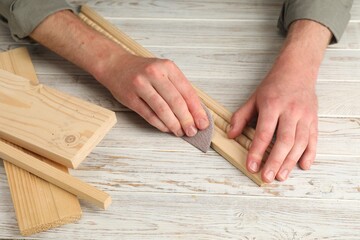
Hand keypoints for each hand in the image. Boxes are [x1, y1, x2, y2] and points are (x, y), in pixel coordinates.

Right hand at [98, 53, 209, 136]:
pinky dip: (160, 124)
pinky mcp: (130, 97)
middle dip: (187, 120)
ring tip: (180, 132)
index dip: (197, 110)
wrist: (115, 65)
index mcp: (168, 67)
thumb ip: (178, 87)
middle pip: (176, 102)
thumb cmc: (143, 70)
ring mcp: (141, 85)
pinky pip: (148, 114)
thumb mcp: (163, 70)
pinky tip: (167, 128)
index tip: (203, 122)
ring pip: (162, 109)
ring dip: (174, 124)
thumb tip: (194, 111)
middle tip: (192, 131)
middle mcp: (155, 74)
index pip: (187, 91)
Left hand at [228, 63, 317, 182]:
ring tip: (281, 176)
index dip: (257, 151)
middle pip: (284, 141)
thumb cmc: (274, 85)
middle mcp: (290, 111)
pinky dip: (310, 154)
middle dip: (275, 161)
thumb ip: (241, 117)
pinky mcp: (314, 120)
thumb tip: (231, 135)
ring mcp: (305, 116)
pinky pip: (314, 140)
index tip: (251, 166)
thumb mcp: (253, 98)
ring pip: (300, 143)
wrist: (298, 70)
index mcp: (272, 105)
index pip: (264, 133)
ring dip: (290, 162)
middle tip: (267, 177)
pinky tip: (303, 166)